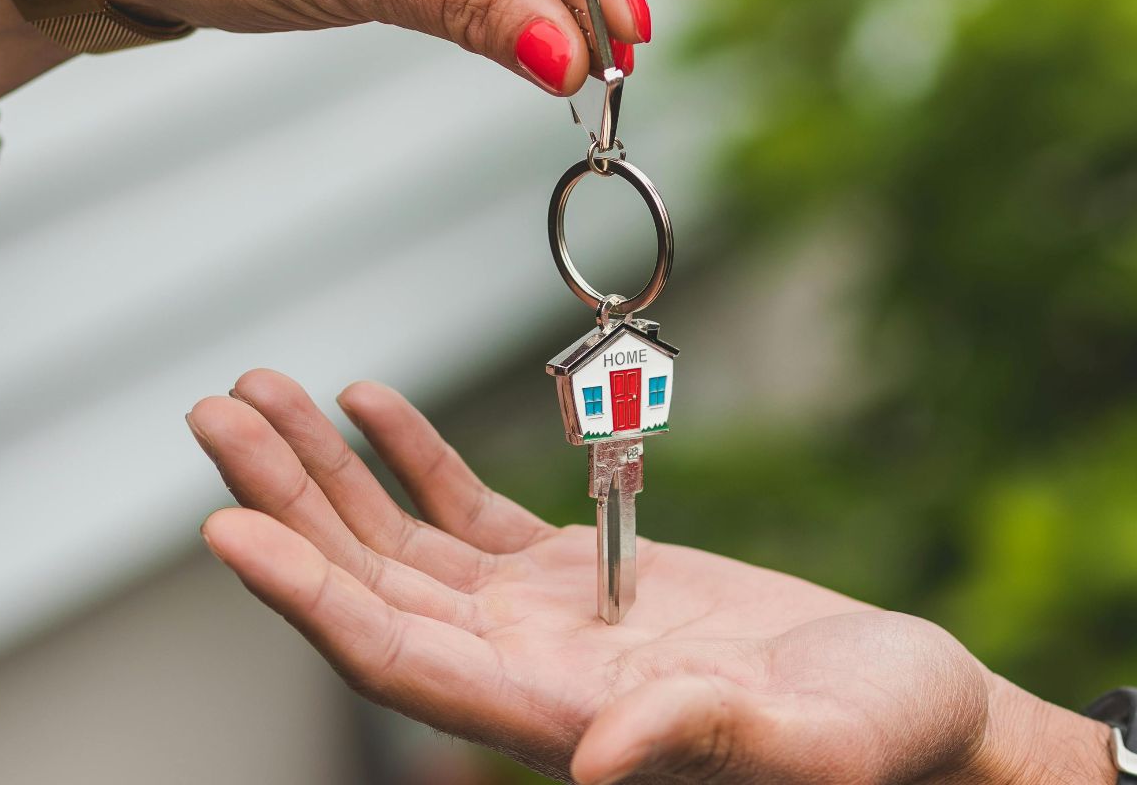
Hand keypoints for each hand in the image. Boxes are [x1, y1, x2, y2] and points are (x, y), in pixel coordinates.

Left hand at [186, 370, 1114, 783]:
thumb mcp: (819, 746)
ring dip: (326, 471)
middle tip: (215, 412)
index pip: (398, 662)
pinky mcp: (582, 578)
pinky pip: (468, 515)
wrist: (921, 711)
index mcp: (558, 719)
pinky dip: (411, 459)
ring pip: (401, 544)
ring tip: (257, 390)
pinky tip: (367, 403)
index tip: (229, 526)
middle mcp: (524, 675)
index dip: (309, 597)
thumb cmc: (888, 743)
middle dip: (286, 503)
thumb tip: (596, 762)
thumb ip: (706, 742)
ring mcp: (545, 623)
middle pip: (369, 589)